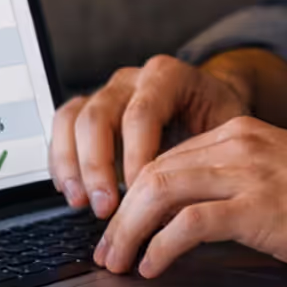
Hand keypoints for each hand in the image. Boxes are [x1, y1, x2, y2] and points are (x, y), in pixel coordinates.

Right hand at [49, 55, 251, 218]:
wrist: (212, 106)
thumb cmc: (220, 123)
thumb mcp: (225, 135)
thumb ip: (202, 161)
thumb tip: (180, 210)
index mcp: (168, 76)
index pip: (142, 113)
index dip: (136, 156)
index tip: (138, 194)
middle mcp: (132, 80)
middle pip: (99, 115)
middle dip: (97, 167)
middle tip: (106, 208)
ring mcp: (108, 92)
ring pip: (73, 118)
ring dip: (73, 165)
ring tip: (81, 203)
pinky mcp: (90, 109)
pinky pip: (62, 126)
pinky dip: (61, 161)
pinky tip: (71, 191)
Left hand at [91, 116, 286, 279]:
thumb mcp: (284, 180)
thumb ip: (241, 188)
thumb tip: (195, 222)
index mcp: (243, 134)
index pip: (167, 157)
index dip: (134, 195)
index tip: (121, 226)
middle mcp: (240, 144)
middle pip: (153, 172)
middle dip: (120, 215)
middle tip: (106, 250)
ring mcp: (248, 173)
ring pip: (159, 191)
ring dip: (129, 231)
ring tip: (117, 261)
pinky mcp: (258, 207)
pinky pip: (189, 224)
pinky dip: (161, 246)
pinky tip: (154, 266)